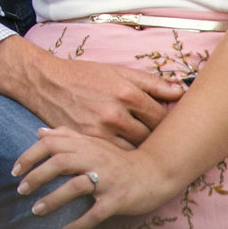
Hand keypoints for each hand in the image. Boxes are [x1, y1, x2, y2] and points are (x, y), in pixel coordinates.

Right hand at [0, 37, 185, 146]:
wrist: (45, 82)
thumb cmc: (84, 75)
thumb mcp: (117, 72)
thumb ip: (151, 83)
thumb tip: (181, 91)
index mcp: (126, 92)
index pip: (161, 116)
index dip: (168, 122)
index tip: (170, 126)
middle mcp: (115, 113)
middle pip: (151, 136)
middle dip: (157, 139)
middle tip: (160, 141)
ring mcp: (100, 131)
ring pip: (134, 150)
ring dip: (141, 150)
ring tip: (145, 149)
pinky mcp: (87, 143)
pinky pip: (114, 156)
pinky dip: (122, 156)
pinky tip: (124, 152)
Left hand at [13, 127, 177, 228]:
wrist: (154, 173)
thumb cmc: (119, 159)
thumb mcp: (95, 143)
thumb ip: (67, 136)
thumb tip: (39, 132)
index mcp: (87, 145)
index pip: (51, 144)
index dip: (30, 156)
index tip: (15, 170)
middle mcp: (96, 160)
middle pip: (59, 163)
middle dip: (36, 177)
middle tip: (20, 191)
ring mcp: (107, 180)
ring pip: (75, 187)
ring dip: (52, 200)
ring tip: (35, 211)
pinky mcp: (117, 200)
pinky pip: (94, 214)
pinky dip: (77, 225)